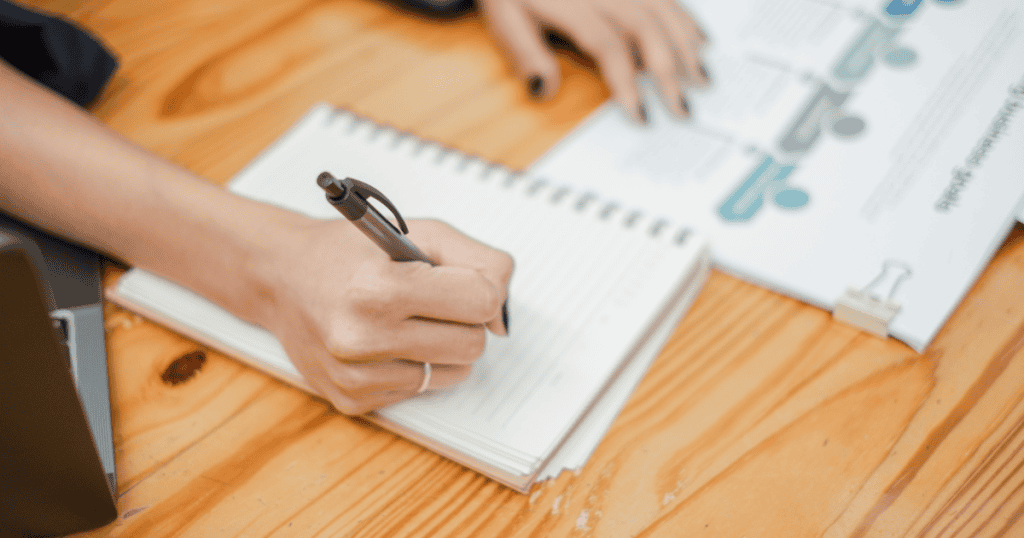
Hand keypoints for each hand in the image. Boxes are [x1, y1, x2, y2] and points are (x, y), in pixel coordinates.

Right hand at [257, 217, 513, 414]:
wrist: (282, 276)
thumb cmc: (355, 253)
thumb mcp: (422, 232)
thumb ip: (481, 262)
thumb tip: (501, 320)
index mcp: (381, 289)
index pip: (481, 302)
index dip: (481, 289)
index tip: (460, 282)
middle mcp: (363, 337)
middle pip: (471, 345)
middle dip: (462, 321)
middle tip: (430, 302)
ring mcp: (354, 375)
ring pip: (452, 374)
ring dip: (442, 348)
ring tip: (406, 321)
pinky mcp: (351, 399)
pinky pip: (419, 391)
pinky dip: (413, 366)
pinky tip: (384, 343)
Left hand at [477, 0, 707, 122]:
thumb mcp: (504, 18)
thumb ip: (523, 52)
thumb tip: (544, 88)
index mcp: (572, 3)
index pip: (608, 46)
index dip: (628, 83)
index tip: (641, 115)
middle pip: (645, 29)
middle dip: (670, 72)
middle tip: (684, 109)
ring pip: (663, 10)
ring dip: (686, 46)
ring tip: (702, 80)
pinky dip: (686, 19)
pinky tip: (700, 40)